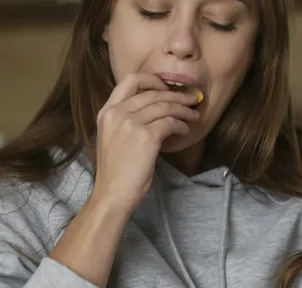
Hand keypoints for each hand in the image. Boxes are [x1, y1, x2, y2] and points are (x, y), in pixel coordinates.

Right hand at [92, 73, 200, 214]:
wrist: (112, 194)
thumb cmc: (115, 173)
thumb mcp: (113, 138)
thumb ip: (127, 121)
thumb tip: (153, 113)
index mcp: (107, 112)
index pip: (129, 81)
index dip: (151, 80)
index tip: (165, 87)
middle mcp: (117, 113)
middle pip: (153, 93)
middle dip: (176, 95)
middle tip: (191, 99)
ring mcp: (131, 123)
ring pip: (165, 106)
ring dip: (183, 110)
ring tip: (194, 115)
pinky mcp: (146, 136)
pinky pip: (170, 123)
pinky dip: (181, 125)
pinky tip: (185, 130)